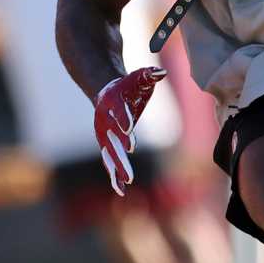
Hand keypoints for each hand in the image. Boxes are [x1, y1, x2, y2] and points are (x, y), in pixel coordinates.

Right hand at [94, 66, 166, 194]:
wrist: (106, 93)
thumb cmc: (128, 86)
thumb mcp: (139, 77)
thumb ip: (149, 74)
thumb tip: (159, 72)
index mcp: (113, 104)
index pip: (119, 112)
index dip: (123, 119)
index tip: (128, 129)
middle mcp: (105, 122)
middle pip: (113, 139)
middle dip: (120, 154)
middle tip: (129, 167)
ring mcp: (104, 135)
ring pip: (109, 154)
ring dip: (117, 169)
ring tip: (125, 184)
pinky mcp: (107, 144)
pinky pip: (110, 161)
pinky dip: (114, 174)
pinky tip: (121, 190)